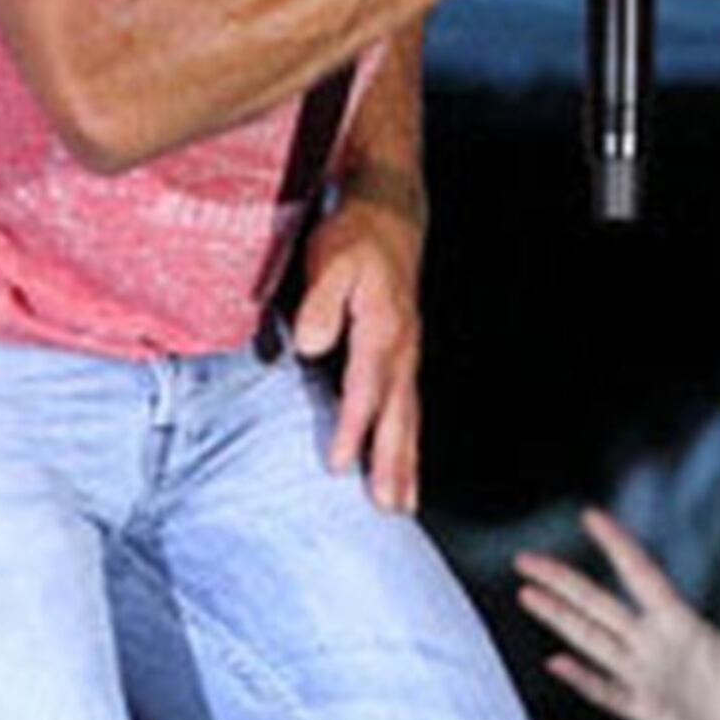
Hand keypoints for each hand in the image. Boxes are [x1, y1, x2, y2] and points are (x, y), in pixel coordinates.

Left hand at [292, 190, 423, 513]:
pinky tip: (403, 464)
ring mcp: (407, 353)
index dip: (354, 429)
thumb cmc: (355, 236)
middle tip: (389, 507)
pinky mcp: (404, 353)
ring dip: (406, 463)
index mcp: (382, 330)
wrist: (389, 212)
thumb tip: (310, 345)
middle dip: (393, 464)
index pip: (366, 390)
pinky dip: (408, 441)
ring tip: (402, 503)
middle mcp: (402, 349)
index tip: (340, 466)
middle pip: (398, 416)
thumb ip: (320, 302)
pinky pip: (409, 407)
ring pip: (408, 417)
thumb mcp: (331, 259)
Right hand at [514, 508, 719, 719]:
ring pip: (591, 639)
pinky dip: (582, 678)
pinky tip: (555, 663)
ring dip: (559, 618)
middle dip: (563, 581)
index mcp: (678, 622)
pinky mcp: (641, 709)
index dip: (616, 545)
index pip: (640, 574)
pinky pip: (605, 690)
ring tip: (526, 594)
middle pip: (598, 604)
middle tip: (527, 559)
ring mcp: (642, 675)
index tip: (590, 516)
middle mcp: (652, 644)